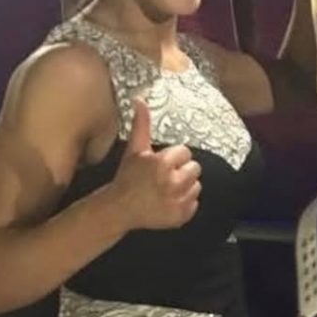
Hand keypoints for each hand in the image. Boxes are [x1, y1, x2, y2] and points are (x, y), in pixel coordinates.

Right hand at [110, 99, 201, 230]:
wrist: (119, 209)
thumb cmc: (127, 177)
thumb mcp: (134, 150)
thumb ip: (141, 124)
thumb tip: (140, 100)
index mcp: (162, 163)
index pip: (185, 152)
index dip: (173, 157)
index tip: (162, 164)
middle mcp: (172, 182)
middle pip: (195, 168)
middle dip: (182, 171)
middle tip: (165, 177)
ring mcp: (178, 201)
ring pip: (197, 186)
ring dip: (185, 187)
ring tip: (166, 189)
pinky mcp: (181, 216)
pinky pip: (195, 204)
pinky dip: (185, 203)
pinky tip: (169, 201)